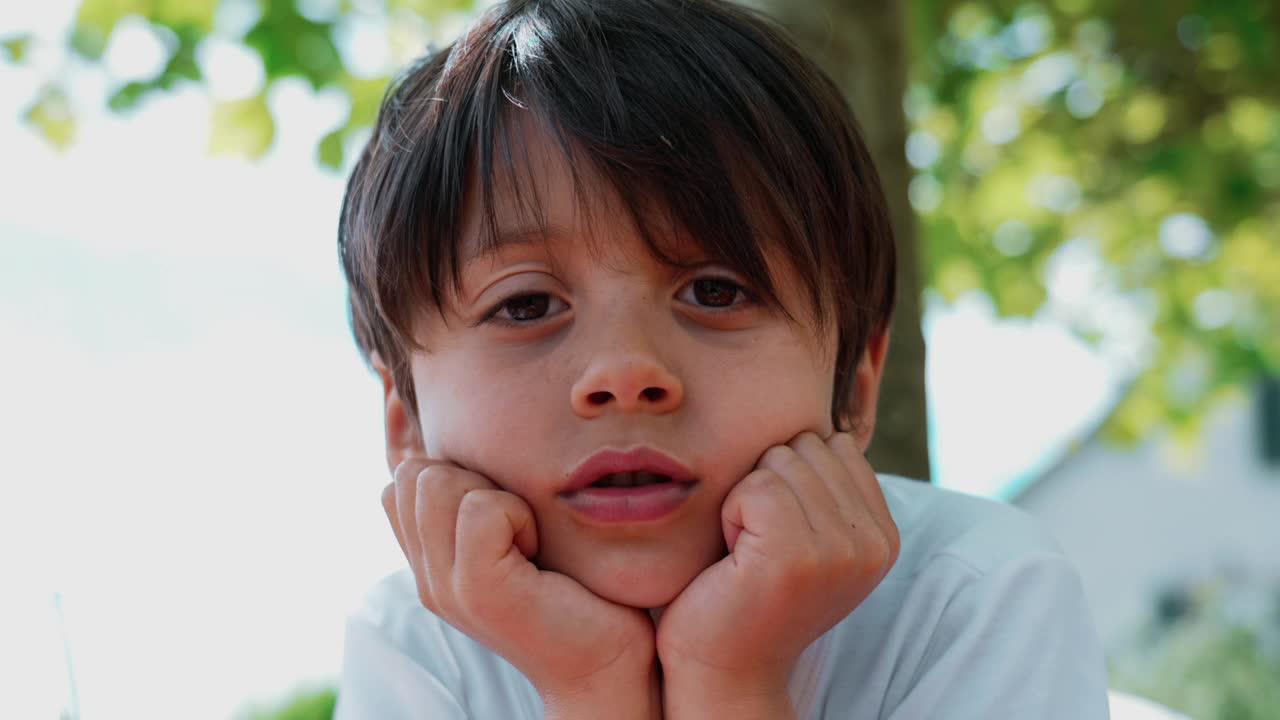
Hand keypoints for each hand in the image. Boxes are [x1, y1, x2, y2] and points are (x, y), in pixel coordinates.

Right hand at [382, 458, 659, 714]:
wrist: (610, 659)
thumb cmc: (578, 587)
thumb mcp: (517, 530)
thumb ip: (479, 495)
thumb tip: (453, 438)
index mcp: (429, 560)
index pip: (403, 477)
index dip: (457, 470)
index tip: (506, 513)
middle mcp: (426, 576)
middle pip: (416, 473)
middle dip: (475, 479)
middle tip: (521, 528)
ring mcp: (445, 588)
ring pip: (439, 483)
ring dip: (498, 496)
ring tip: (529, 540)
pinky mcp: (478, 591)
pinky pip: (480, 509)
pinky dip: (519, 515)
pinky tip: (538, 550)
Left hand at [656, 432, 899, 713]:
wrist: (723, 666)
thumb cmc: (748, 591)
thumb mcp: (808, 536)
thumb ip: (828, 487)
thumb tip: (831, 426)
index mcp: (883, 534)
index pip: (833, 444)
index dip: (789, 478)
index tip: (779, 535)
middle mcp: (873, 542)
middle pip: (805, 445)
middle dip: (767, 484)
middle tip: (759, 546)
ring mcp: (840, 549)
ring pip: (779, 460)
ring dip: (745, 499)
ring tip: (748, 552)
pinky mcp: (797, 555)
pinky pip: (754, 486)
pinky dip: (729, 514)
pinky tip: (735, 558)